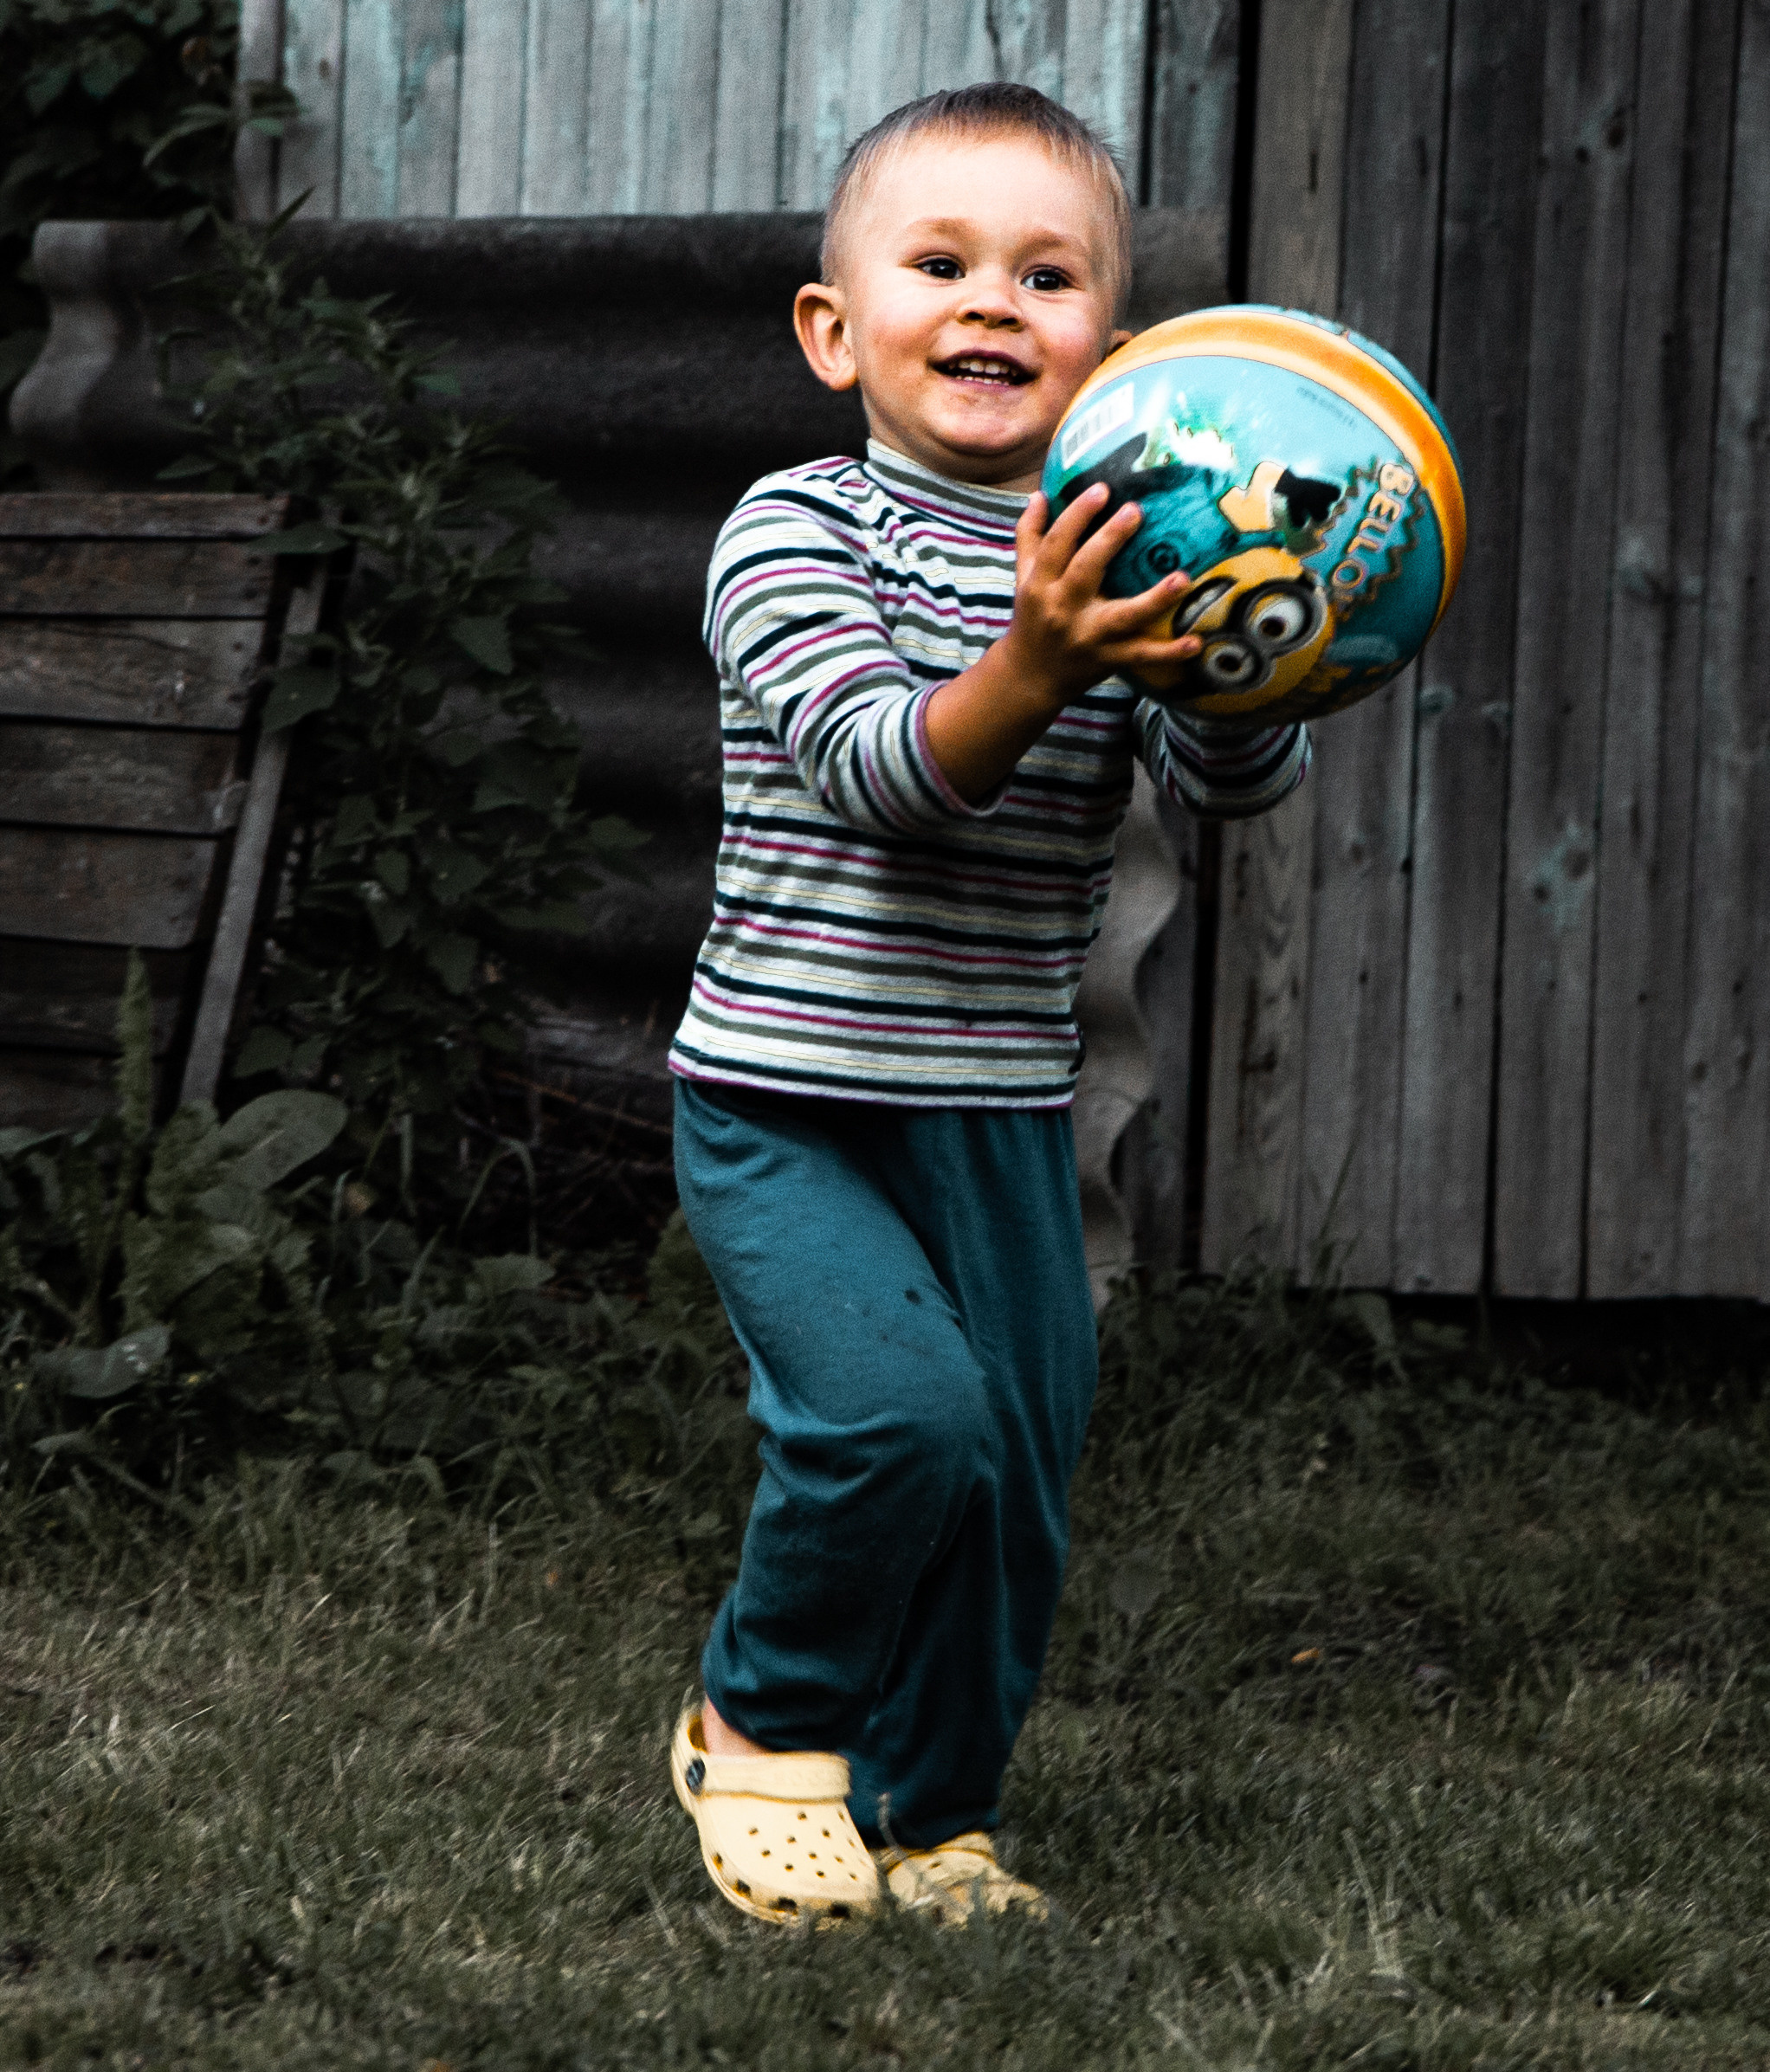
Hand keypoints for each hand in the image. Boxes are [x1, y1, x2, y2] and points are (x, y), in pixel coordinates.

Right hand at [1001, 485, 1202, 705]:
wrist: (1028, 679)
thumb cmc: (1031, 619)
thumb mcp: (1022, 579)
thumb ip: (1030, 537)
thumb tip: (1039, 495)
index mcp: (1041, 584)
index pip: (1056, 543)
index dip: (1077, 515)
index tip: (1101, 489)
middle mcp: (1062, 609)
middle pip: (1085, 570)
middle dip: (1109, 541)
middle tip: (1136, 510)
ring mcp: (1088, 637)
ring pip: (1122, 617)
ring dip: (1154, 599)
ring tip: (1182, 578)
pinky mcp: (1108, 660)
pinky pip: (1141, 656)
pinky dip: (1169, 652)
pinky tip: (1196, 643)